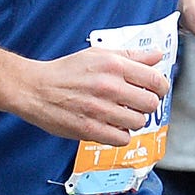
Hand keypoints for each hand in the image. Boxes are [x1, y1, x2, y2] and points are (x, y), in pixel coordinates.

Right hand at [14, 48, 168, 145]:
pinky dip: (119, 135)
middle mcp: (109, 87)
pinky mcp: (90, 129)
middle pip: (151, 104)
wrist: (34, 89)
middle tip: (134, 105)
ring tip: (119, 116)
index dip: (160, 88)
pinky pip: (122, 139)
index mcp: (113, 66)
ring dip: (131, 121)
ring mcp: (100, 110)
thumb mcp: (97, 55)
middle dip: (145, 105)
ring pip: (138, 123)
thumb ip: (130, 56)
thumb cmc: (65, 72)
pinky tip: (110, 127)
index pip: (156, 81)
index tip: (154, 91)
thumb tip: (156, 56)